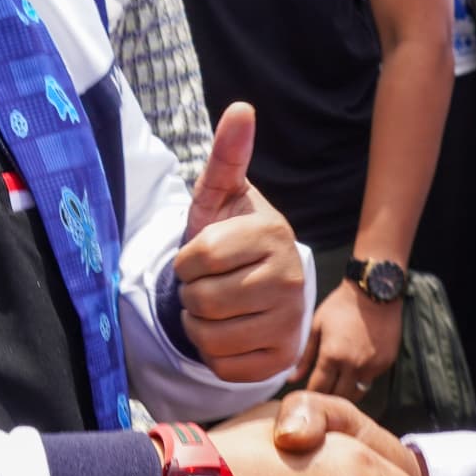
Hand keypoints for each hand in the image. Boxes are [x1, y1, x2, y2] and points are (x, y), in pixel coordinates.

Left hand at [170, 105, 306, 384]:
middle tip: (208, 284)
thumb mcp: (221, 197)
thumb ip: (227, 156)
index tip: (198, 256)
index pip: (197, 258)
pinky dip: (214, 355)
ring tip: (216, 308)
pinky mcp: (281, 360)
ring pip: (209, 337)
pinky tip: (229, 333)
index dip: (185, 261)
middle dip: (191, 295)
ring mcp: (291, 322)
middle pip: (202, 300)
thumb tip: (241, 107)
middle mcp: (290, 279)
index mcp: (273, 234)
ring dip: (198, 326)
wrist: (255, 285)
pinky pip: (224, 367)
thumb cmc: (229, 237)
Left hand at [301, 280, 400, 398]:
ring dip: (345, 394)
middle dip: (327, 397)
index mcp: (333, 356)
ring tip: (336, 386)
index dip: (311, 394)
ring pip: (357, 394)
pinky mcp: (386, 364)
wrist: (374, 292)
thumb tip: (292, 378)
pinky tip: (353, 371)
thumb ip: (304, 356)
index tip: (307, 393)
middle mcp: (353, 366)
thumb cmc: (342, 305)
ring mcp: (372, 367)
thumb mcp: (317, 326)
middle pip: (338, 397)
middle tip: (321, 392)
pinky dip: (360, 381)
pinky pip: (370, 381)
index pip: (319, 389)